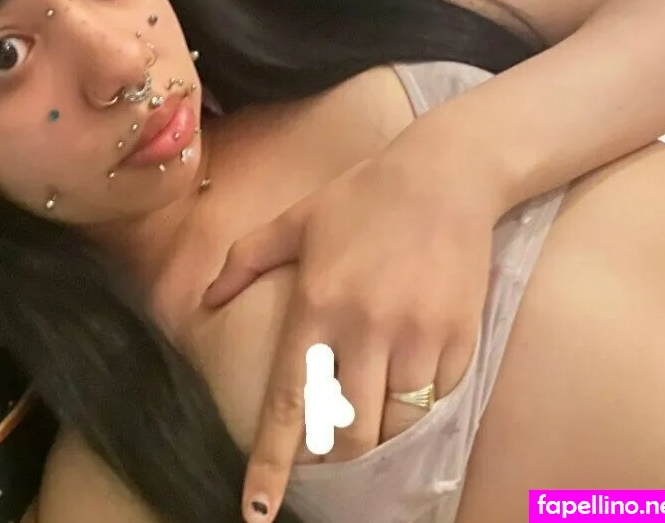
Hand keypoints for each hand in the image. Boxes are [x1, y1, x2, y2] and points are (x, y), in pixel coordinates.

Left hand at [203, 142, 504, 522]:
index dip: (272, 465)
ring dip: (375, 441)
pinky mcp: (459, 339)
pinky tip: (404, 390)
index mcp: (317, 306)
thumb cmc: (361, 197)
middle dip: (331, 459)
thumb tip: (205, 299)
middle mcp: (367, 331)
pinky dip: (416, 410)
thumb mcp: (293, 220)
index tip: (257, 512)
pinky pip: (435, 402)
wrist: (446, 175)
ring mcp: (417, 338)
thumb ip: (243, 261)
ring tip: (363, 428)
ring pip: (395, 428)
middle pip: (348, 434)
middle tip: (321, 453)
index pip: (290, 403)